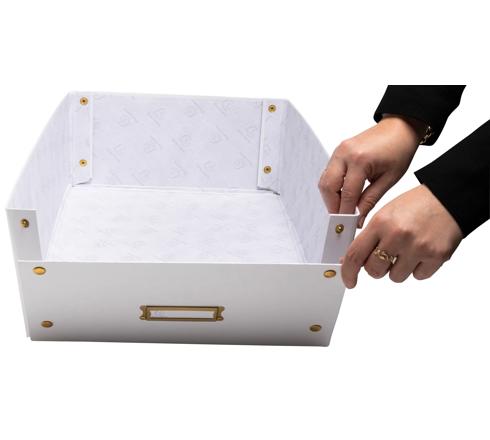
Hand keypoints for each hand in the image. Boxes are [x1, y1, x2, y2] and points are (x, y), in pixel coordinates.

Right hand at [319, 115, 425, 225]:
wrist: (399, 127)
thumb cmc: (399, 149)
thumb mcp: (389, 179)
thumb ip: (370, 199)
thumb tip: (359, 218)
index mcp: (360, 160)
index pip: (347, 194)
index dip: (346, 213)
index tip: (348, 226)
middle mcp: (345, 154)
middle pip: (328, 187)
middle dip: (332, 206)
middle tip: (342, 219)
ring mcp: (339, 151)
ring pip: (324, 181)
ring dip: (330, 198)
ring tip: (343, 209)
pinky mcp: (338, 151)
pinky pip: (328, 173)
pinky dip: (332, 187)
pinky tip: (343, 196)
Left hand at [341, 184, 462, 287]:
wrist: (448, 198)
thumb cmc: (415, 205)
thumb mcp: (385, 214)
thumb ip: (368, 238)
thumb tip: (350, 261)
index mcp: (381, 223)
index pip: (355, 255)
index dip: (348, 272)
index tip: (348, 280)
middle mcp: (398, 236)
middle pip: (374, 270)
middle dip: (376, 268)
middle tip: (384, 258)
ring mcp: (418, 247)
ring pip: (395, 277)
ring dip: (397, 269)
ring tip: (406, 250)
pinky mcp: (437, 256)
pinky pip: (418, 276)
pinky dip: (417, 269)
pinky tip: (421, 252)